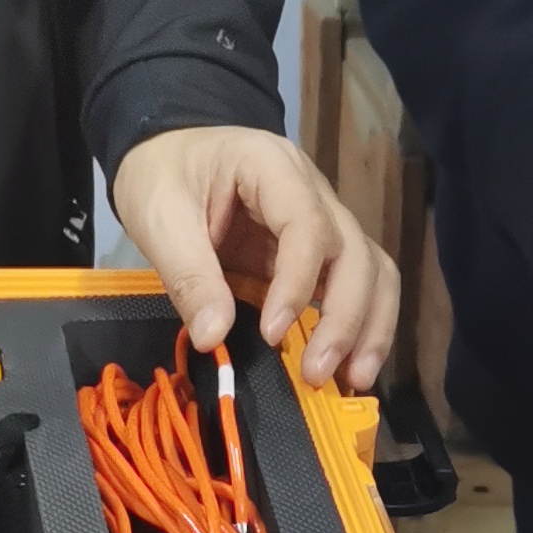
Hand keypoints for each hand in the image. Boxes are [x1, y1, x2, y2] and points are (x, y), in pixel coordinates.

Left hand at [112, 126, 398, 390]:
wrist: (166, 152)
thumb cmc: (161, 175)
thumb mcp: (159, 218)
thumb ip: (188, 275)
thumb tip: (214, 339)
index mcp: (272, 167)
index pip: (308, 224)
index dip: (296, 283)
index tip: (271, 333)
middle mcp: (314, 191)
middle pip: (356, 253)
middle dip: (345, 318)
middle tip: (315, 373)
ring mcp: (324, 221)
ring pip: (372, 271)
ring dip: (369, 327)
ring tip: (352, 379)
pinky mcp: (320, 253)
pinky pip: (358, 287)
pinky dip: (361, 327)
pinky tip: (348, 368)